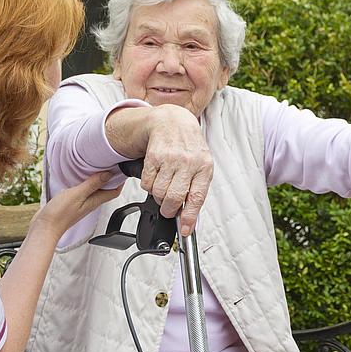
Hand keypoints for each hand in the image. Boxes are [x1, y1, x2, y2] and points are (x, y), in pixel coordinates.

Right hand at [33, 172, 121, 235]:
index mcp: (95, 201)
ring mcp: (82, 203)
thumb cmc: (60, 214)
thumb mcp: (78, 194)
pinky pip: (84, 191)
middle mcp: (90, 203)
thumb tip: (108, 174)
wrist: (45, 227)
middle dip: (111, 178)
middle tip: (111, 164)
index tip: (121, 168)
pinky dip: (86, 183)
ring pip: (95, 190)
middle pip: (106, 190)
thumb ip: (93, 184)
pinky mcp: (72, 203)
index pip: (114, 191)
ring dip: (98, 180)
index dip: (120, 180)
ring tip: (97, 167)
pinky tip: (81, 177)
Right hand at [140, 105, 212, 235]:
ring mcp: (170, 158)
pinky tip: (156, 177)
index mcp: (204, 167)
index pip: (197, 197)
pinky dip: (149, 186)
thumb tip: (190, 217)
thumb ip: (196, 189)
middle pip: (173, 198)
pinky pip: (147, 183)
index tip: (185, 230)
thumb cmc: (190, 147)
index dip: (190, 217)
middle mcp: (188, 162)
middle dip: (169, 210)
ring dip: (159, 197)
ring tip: (164, 188)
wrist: (173, 121)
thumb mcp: (201, 165)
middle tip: (168, 209)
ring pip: (158, 193)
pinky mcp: (154, 156)